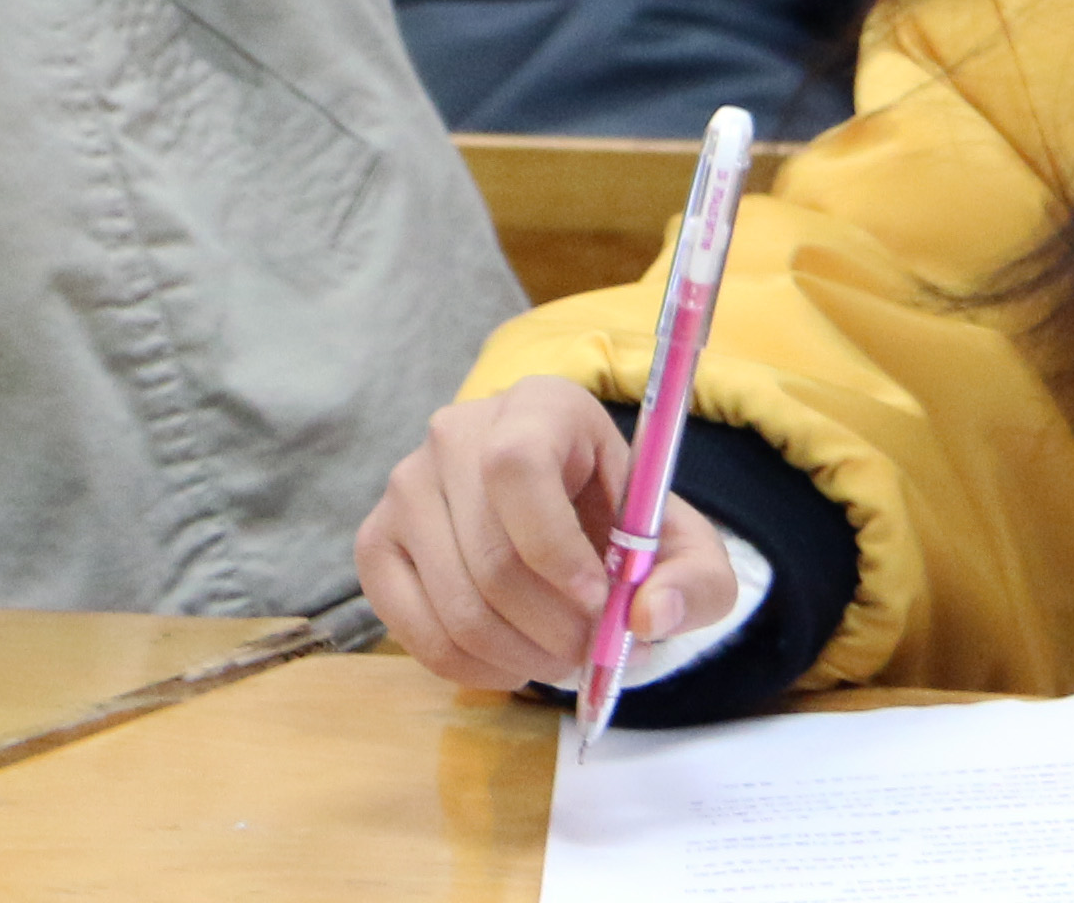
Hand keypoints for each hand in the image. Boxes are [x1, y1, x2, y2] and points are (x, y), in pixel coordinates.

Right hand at [357, 375, 738, 695]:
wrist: (565, 520)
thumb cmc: (619, 524)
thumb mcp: (683, 547)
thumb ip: (697, 580)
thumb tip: (649, 617)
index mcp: (538, 406)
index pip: (516, 469)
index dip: (555, 548)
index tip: (599, 602)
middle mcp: (455, 432)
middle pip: (490, 554)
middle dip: (553, 628)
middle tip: (592, 653)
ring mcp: (405, 487)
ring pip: (456, 603)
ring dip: (521, 656)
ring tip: (560, 658)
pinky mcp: (376, 542)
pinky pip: (417, 632)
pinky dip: (475, 669)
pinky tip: (513, 660)